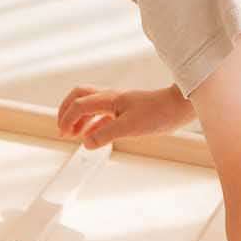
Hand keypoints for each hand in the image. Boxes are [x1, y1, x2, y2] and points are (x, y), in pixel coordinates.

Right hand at [57, 84, 193, 146]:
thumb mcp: (130, 127)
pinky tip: (91, 136)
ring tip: (72, 134)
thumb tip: (86, 143)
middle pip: (79, 97)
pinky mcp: (126, 111)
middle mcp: (110, 98)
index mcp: (108, 99)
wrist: (178, 108)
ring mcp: (118, 104)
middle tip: (61, 129)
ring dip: (78, 119)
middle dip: (66, 111)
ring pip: (90, 107)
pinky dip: (92, 125)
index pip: (79, 104)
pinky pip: (102, 116)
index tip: (64, 133)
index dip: (67, 118)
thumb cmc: (158, 113)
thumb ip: (106, 134)